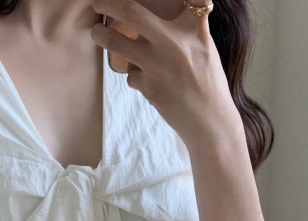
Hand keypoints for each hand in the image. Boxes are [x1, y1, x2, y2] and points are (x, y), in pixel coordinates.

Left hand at [90, 0, 239, 150]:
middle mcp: (174, 43)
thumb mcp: (205, 46)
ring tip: (98, 33)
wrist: (210, 121)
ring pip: (116, 42)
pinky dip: (133, 75)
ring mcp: (159, 66)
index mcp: (193, 28)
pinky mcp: (149, 87)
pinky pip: (130, 75)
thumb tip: (166, 10)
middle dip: (107, 3)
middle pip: (130, 11)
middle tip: (98, 2)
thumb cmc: (207, 82)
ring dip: (101, 35)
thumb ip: (188, 25)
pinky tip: (144, 80)